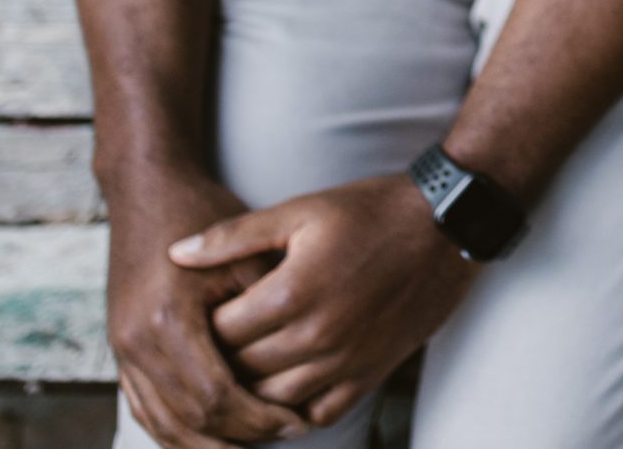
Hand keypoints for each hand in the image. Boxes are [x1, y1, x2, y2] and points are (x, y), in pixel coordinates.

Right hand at [104, 165, 314, 447]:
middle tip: (286, 434)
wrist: (148, 187)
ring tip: (254, 444)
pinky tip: (212, 438)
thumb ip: (266, 308)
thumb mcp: (245, 253)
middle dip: (241, 437)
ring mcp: (123, 348)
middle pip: (190, 419)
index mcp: (168, 320)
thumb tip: (302, 363)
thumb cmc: (203, 212)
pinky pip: (146, 408)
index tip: (297, 422)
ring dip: (208, 444)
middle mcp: (137, 341)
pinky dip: (177, 431)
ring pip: (163, 424)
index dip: (258, 419)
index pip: (216, 397)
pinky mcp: (121, 348)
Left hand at [173, 175, 478, 432]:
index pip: (221, 333)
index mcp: (293, 292)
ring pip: (275, 402)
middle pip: (241, 372)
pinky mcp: (372, 373)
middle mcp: (318, 335)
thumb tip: (176, 254)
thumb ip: (235, 236)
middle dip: (218, 361)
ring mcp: (348, 360)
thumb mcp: (300, 210)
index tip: (195, 313)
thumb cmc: (370, 212)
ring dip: (252, 390)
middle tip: (209, 344)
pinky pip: (320, 413)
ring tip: (240, 367)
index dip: (201, 327)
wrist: (446, 227)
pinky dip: (295, 408)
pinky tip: (285, 385)